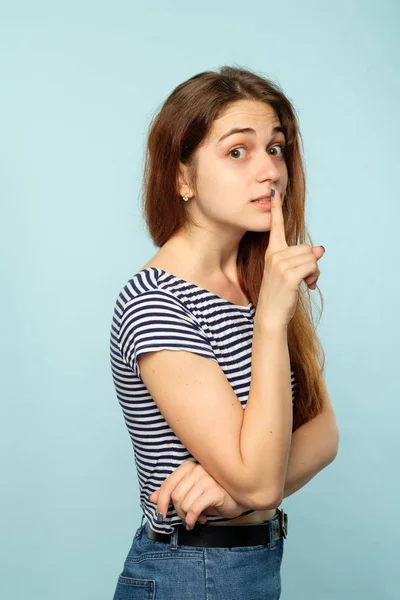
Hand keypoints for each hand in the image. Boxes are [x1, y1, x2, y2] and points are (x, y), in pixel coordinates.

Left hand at [148, 460, 247, 529]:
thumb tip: (150, 497)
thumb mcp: (189, 492)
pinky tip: (198, 521)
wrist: (237, 497)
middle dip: (178, 512)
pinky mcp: (215, 491)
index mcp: (188, 466)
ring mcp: (207, 479)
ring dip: (187, 516)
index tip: (161, 515)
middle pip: (175, 496)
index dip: (160, 502)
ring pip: (184, 504)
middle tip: (186, 516)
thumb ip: (170, 493)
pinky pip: (194, 509)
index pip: (168, 484)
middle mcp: (197, 469)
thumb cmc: (211, 493)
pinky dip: (192, 519)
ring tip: (195, 517)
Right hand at [256, 188, 324, 328]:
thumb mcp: (289, 273)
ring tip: (306, 283)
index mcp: (272, 252)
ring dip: (314, 272)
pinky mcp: (289, 275)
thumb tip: (320, 249)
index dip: (276, 209)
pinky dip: (315, 277)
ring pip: (312, 257)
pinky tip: (308, 286)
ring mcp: (280, 265)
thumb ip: (302, 258)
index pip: (275, 227)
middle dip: (312, 263)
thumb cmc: (279, 295)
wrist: (270, 315)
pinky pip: (312, 266)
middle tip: (306, 278)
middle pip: (307, 248)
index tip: (274, 191)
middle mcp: (274, 255)